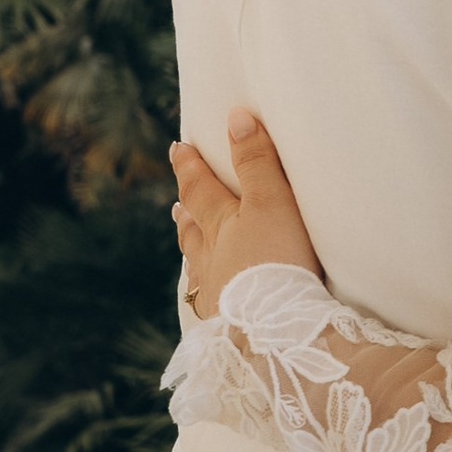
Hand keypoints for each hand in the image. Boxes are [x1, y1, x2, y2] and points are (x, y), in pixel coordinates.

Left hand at [170, 110, 324, 317]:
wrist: (274, 333)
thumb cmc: (276, 262)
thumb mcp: (272, 203)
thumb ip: (257, 163)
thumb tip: (236, 118)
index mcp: (221, 226)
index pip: (201, 190)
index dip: (190, 167)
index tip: (178, 149)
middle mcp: (211, 259)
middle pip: (194, 230)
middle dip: (187, 212)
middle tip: (176, 205)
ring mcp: (217, 295)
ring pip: (199, 267)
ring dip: (193, 252)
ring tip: (188, 245)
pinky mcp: (229, 327)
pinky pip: (213, 303)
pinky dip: (208, 294)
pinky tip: (209, 299)